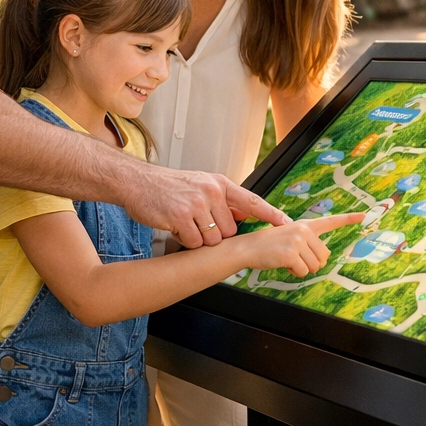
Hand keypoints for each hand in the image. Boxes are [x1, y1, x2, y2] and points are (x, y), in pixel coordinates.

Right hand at [127, 164, 291, 248]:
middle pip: (230, 231)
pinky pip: (194, 243)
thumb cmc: (169, 186)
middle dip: (216, 235)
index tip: (287, 224)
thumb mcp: (201, 185)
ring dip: (199, 239)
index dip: (270, 214)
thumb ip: (222, 200)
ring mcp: (196, 204)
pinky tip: (175, 227)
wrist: (138, 182)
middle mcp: (211, 192)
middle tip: (197, 223)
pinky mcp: (181, 217)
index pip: (251, 201)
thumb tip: (244, 215)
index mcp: (219, 183)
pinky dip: (185, 241)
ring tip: (185, 223)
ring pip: (213, 240)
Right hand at [232, 213, 364, 277]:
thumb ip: (309, 243)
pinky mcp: (291, 253)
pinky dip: (294, 272)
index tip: (364, 215)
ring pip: (314, 266)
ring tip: (287, 259)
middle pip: (324, 256)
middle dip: (312, 262)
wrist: (249, 247)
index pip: (331, 221)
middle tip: (295, 257)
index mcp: (306, 225)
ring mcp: (298, 241)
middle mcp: (304, 230)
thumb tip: (325, 257)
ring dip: (302, 268)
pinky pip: (303, 272)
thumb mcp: (291, 238)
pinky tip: (282, 263)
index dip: (349, 219)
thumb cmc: (270, 245)